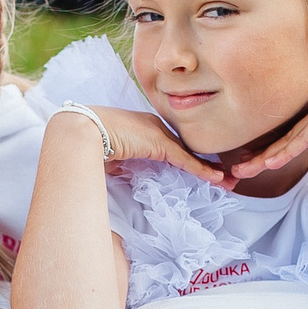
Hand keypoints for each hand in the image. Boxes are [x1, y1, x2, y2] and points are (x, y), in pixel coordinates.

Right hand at [70, 105, 232, 188]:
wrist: (80, 130)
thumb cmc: (87, 143)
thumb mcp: (110, 156)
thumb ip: (121, 163)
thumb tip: (121, 173)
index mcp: (142, 128)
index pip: (171, 146)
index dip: (188, 159)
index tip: (201, 171)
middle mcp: (154, 126)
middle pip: (185, 148)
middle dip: (205, 163)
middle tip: (223, 178)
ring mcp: (158, 132)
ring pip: (190, 154)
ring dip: (210, 169)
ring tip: (227, 182)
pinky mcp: (160, 143)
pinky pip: (186, 160)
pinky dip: (202, 170)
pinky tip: (217, 178)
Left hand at [230, 76, 307, 184]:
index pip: (292, 140)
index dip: (273, 153)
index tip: (256, 165)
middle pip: (282, 140)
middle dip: (258, 156)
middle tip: (238, 170)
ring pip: (286, 140)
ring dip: (263, 157)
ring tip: (243, 169)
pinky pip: (300, 139)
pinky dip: (284, 151)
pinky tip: (268, 162)